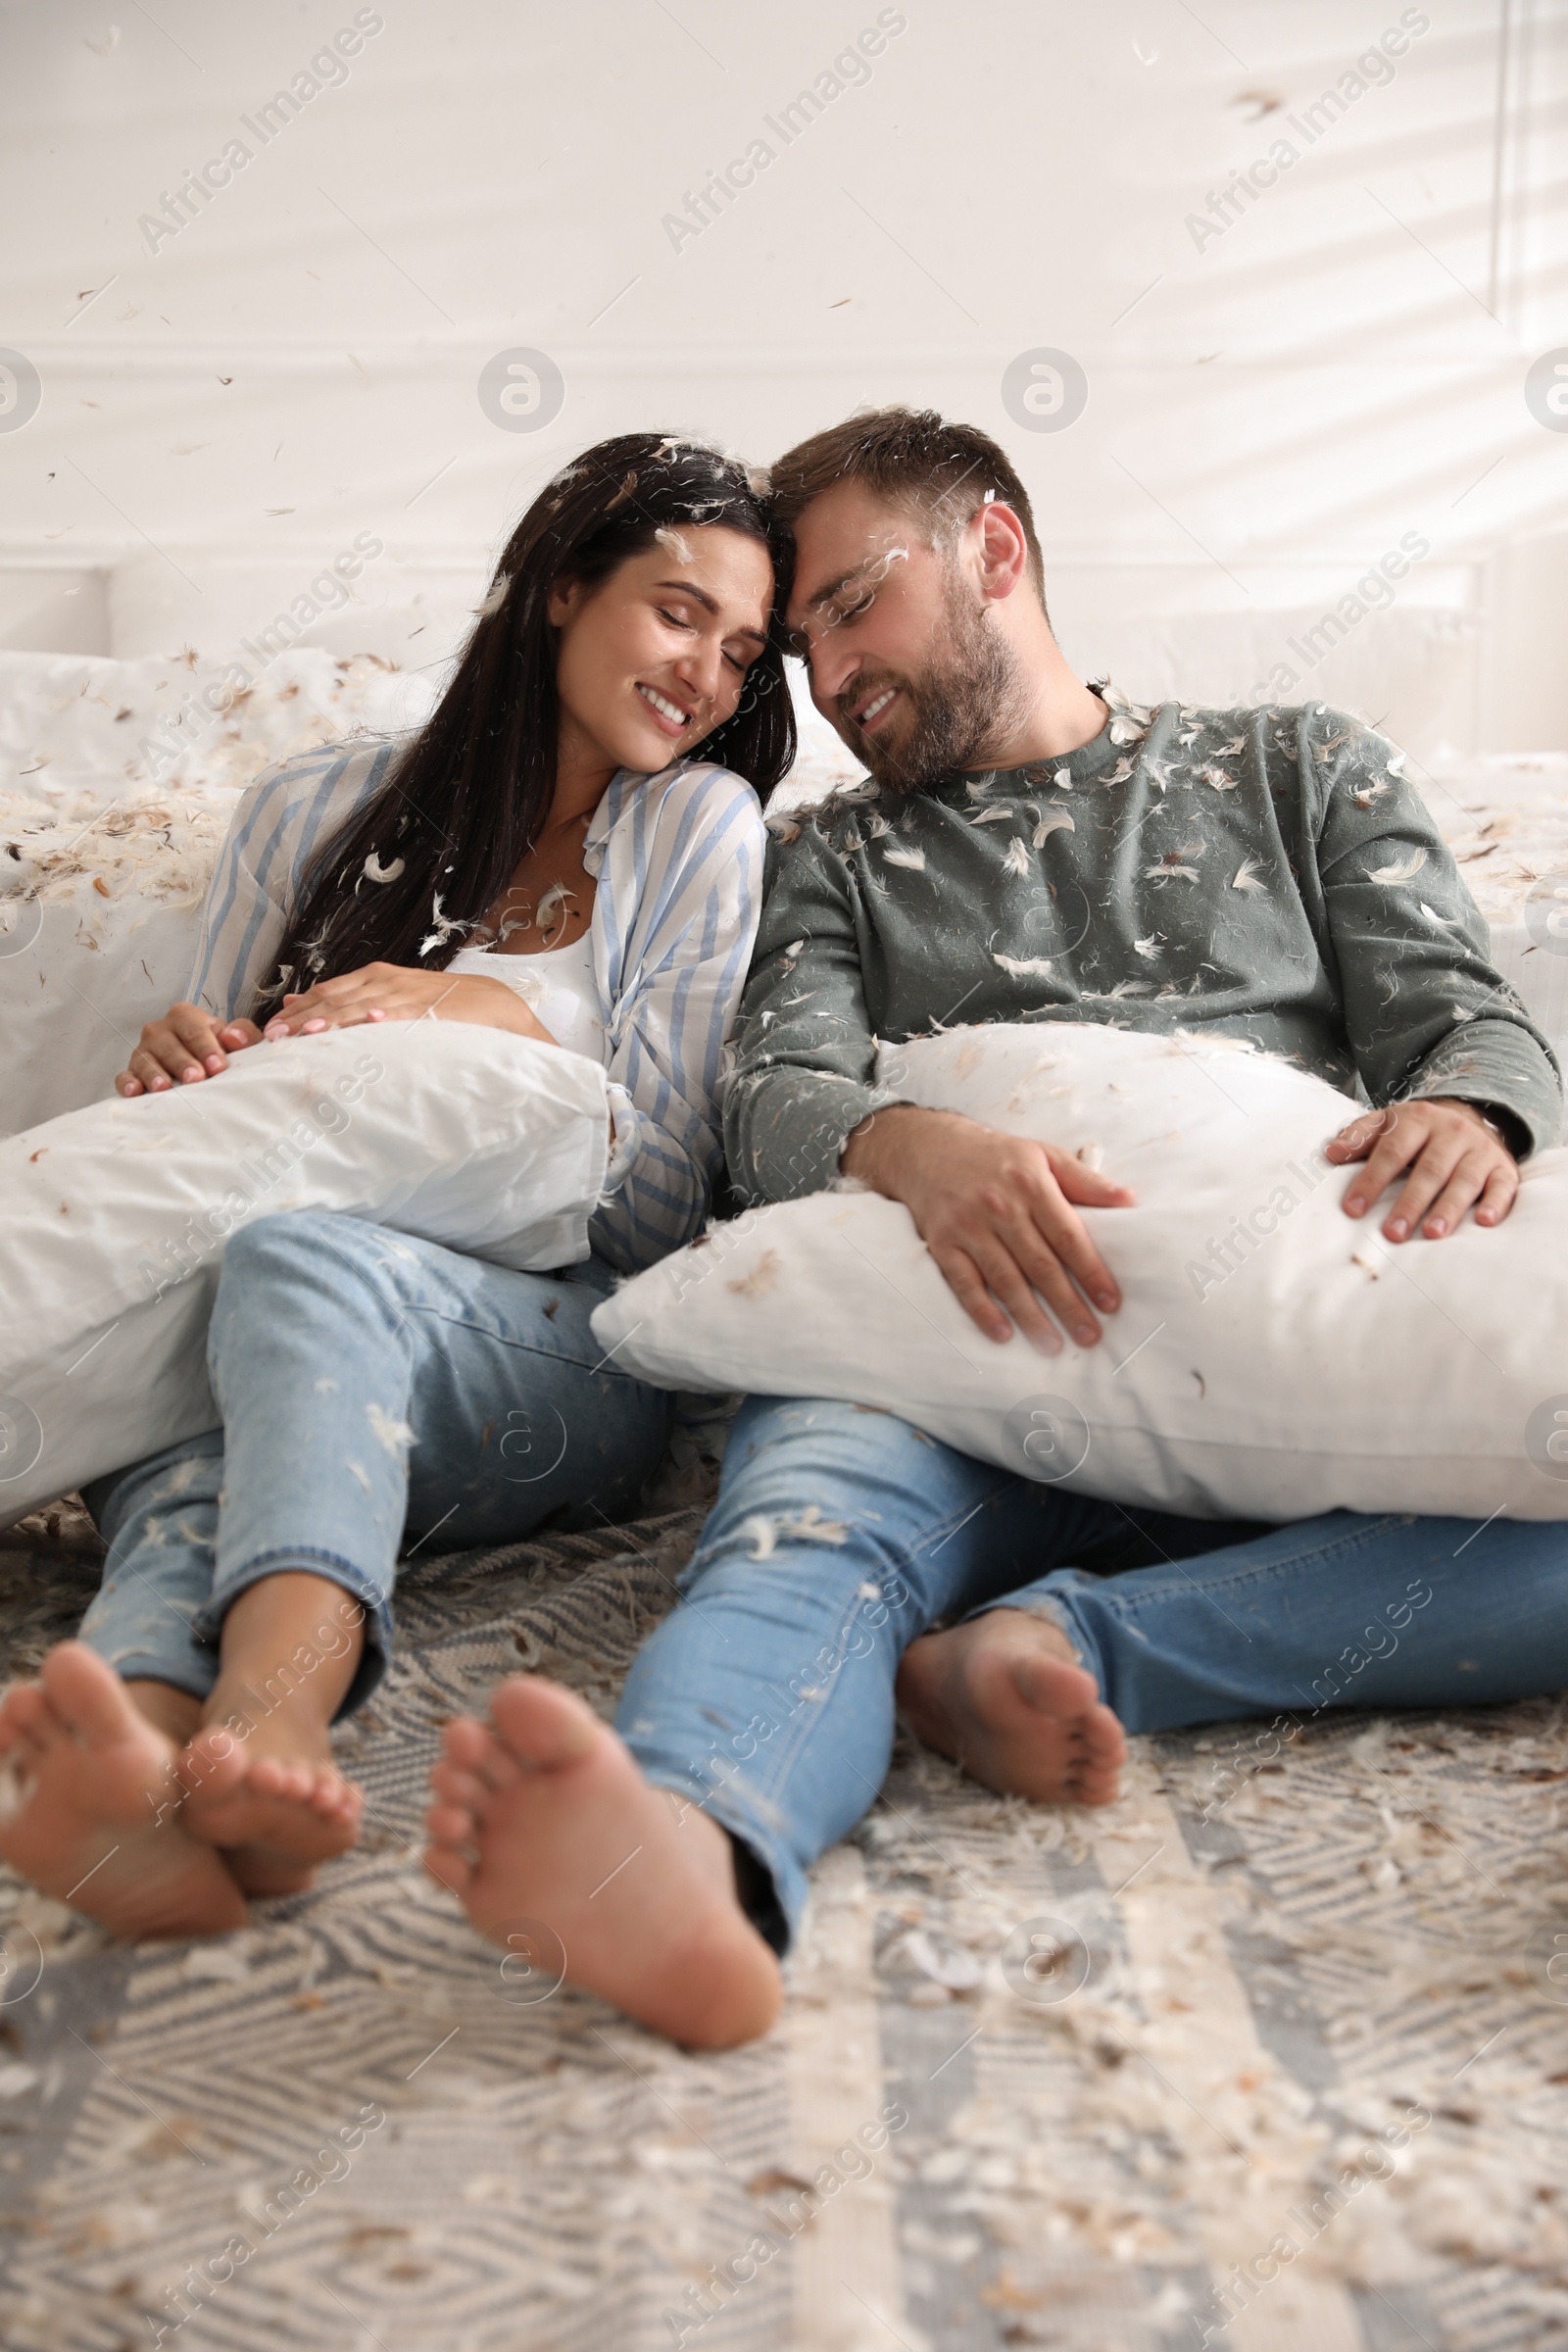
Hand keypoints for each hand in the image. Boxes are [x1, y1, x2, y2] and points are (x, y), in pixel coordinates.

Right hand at [117, 1004, 263, 1095]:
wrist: (201, 1063)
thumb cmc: (217, 1049)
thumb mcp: (235, 1039)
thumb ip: (242, 1034)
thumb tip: (234, 1038)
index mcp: (184, 1016)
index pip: (194, 1029)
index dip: (206, 1047)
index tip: (217, 1066)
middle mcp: (159, 1030)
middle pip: (169, 1046)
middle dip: (182, 1062)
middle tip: (196, 1078)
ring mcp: (143, 1051)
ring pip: (146, 1060)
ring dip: (154, 1074)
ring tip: (165, 1088)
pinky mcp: (132, 1071)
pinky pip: (124, 1075)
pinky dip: (127, 1083)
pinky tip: (134, 1092)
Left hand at [259, 961, 553, 1045]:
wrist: (492, 1004)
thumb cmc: (438, 1007)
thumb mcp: (387, 998)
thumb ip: (344, 999)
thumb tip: (293, 1002)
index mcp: (372, 977)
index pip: (325, 992)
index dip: (295, 1011)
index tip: (268, 1031)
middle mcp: (384, 981)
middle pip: (334, 999)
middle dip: (302, 1018)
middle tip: (274, 1038)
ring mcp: (406, 994)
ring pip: (361, 1006)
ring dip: (333, 1019)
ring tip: (307, 1033)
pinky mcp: (430, 1009)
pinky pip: (404, 1013)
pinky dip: (386, 1016)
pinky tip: (371, 1022)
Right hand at [841, 1104, 1133, 1351]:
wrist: (928, 1147)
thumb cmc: (995, 1156)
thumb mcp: (1044, 1155)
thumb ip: (1086, 1181)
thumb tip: (1129, 1201)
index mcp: (1031, 1184)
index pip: (1068, 1236)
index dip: (1091, 1272)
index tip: (1110, 1302)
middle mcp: (1000, 1207)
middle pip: (1040, 1265)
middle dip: (1068, 1304)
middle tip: (1090, 1336)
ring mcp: (968, 1226)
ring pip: (1006, 1279)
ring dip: (1031, 1316)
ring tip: (1053, 1344)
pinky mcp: (943, 1242)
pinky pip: (964, 1283)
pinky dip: (982, 1311)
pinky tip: (1002, 1333)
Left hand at [1326, 1097, 1517, 1238]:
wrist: (1471, 1116)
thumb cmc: (1417, 1131)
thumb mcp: (1386, 1123)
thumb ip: (1359, 1136)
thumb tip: (1330, 1153)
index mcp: (1418, 1120)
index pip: (1392, 1151)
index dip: (1372, 1180)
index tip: (1353, 1209)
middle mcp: (1452, 1132)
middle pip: (1430, 1169)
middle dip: (1411, 1202)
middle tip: (1393, 1233)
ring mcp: (1480, 1150)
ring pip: (1465, 1179)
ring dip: (1449, 1207)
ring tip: (1433, 1233)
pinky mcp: (1504, 1167)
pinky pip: (1503, 1185)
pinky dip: (1496, 1203)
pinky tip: (1484, 1221)